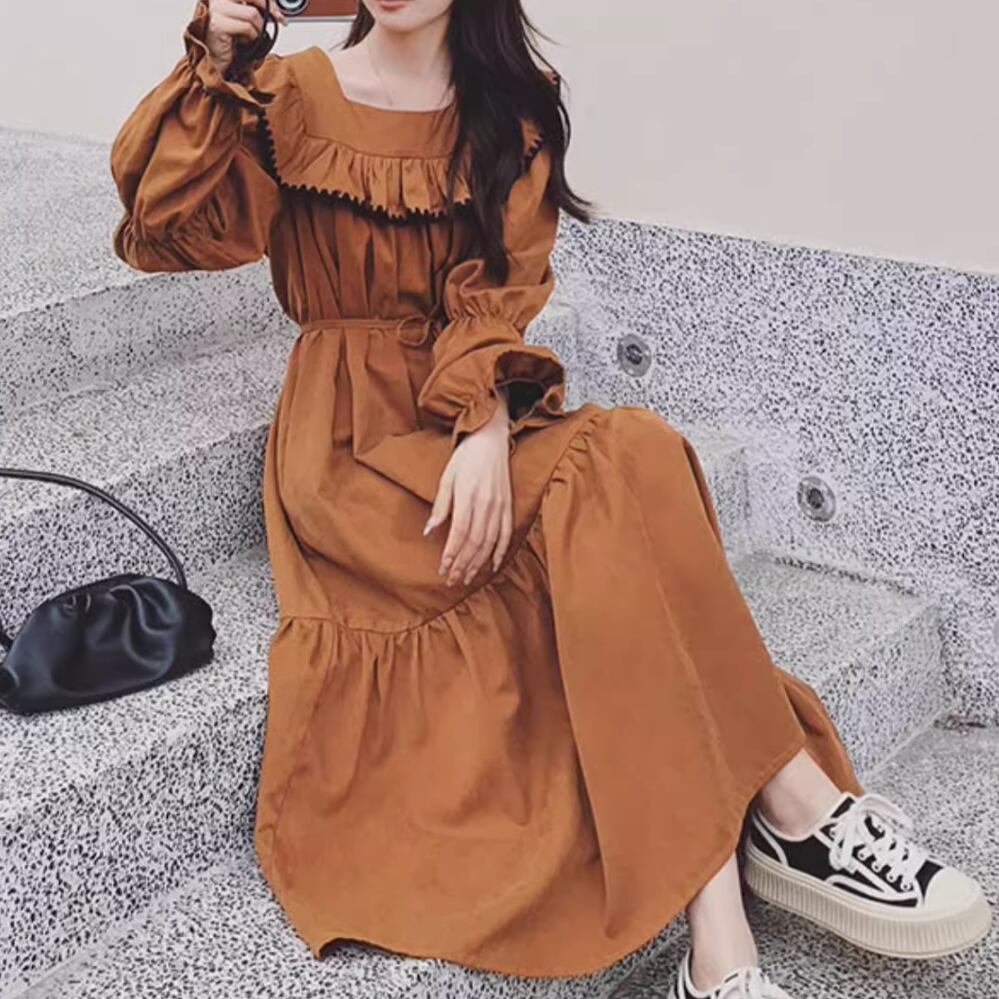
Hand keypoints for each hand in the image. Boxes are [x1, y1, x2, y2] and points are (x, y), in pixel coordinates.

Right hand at [203, 0, 286, 75]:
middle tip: (278, 19)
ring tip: (252, 36)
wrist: (216, 61)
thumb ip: (253, 9)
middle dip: (269, 8)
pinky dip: (252, 36)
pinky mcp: (218, 25)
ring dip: (258, 28)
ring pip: (252, 14)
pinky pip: (247, 27)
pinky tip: (245, 41)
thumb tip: (274, 10)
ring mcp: (216, 10)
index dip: (267, 0)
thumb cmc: (230, 42)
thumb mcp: (244, 20)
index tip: (278, 12)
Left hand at [424, 394, 513, 586]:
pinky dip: (500, 552)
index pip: (460, 532)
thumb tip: (429, 531)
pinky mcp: (509, 505)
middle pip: (475, 542)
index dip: (452, 554)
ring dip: (478, 562)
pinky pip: (506, 534)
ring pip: (490, 542)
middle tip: (452, 579)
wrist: (492, 438)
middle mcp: (486, 503)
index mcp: (468, 495)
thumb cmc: (465, 456)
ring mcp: (500, 505)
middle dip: (463, 564)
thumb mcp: (447, 476)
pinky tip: (492, 565)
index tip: (443, 569)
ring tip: (467, 577)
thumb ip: (440, 505)